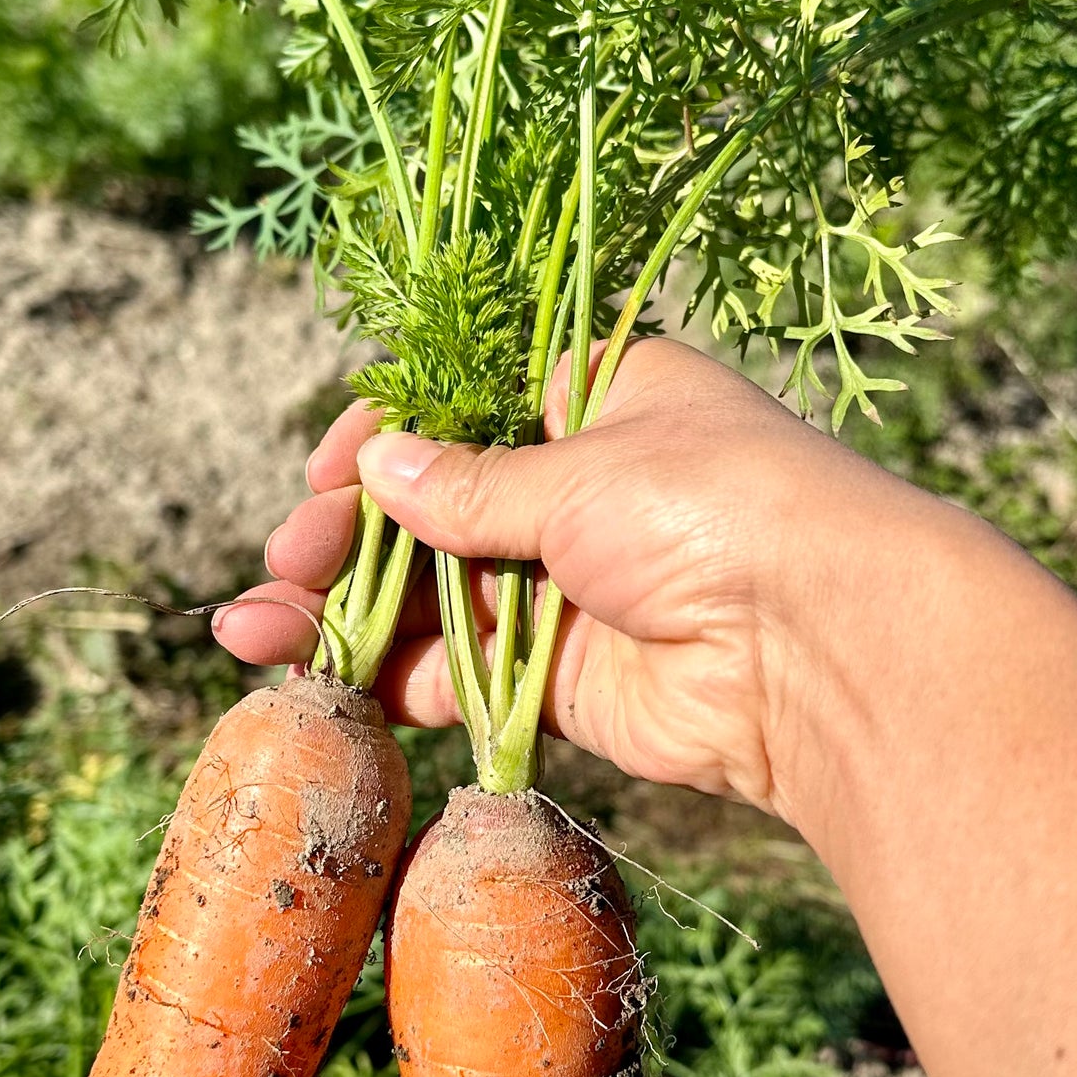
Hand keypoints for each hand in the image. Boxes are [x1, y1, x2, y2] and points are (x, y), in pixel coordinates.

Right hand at [212, 337, 927, 815]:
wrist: (819, 646)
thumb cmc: (713, 507)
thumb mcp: (578, 471)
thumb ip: (468, 485)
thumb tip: (376, 466)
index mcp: (593, 396)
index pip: (459, 406)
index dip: (382, 439)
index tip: (324, 472)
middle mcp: (578, 486)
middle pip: (431, 507)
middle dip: (345, 537)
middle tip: (284, 564)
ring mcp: (570, 585)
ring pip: (432, 594)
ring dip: (345, 611)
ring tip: (257, 631)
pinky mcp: (566, 678)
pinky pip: (461, 672)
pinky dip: (394, 678)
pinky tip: (323, 679)